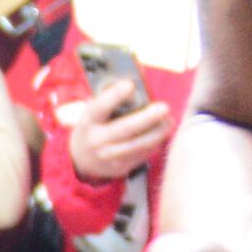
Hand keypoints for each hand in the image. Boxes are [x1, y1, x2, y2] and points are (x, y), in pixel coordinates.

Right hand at [53, 82, 174, 184]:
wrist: (82, 159)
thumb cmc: (94, 126)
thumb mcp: (94, 112)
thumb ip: (110, 99)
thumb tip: (137, 84)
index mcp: (88, 120)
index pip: (100, 107)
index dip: (114, 96)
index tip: (130, 85)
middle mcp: (96, 140)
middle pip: (124, 128)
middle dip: (146, 118)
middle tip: (163, 107)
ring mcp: (108, 156)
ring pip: (137, 145)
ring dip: (157, 133)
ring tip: (169, 121)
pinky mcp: (120, 167)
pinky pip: (141, 155)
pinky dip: (154, 143)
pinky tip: (162, 134)